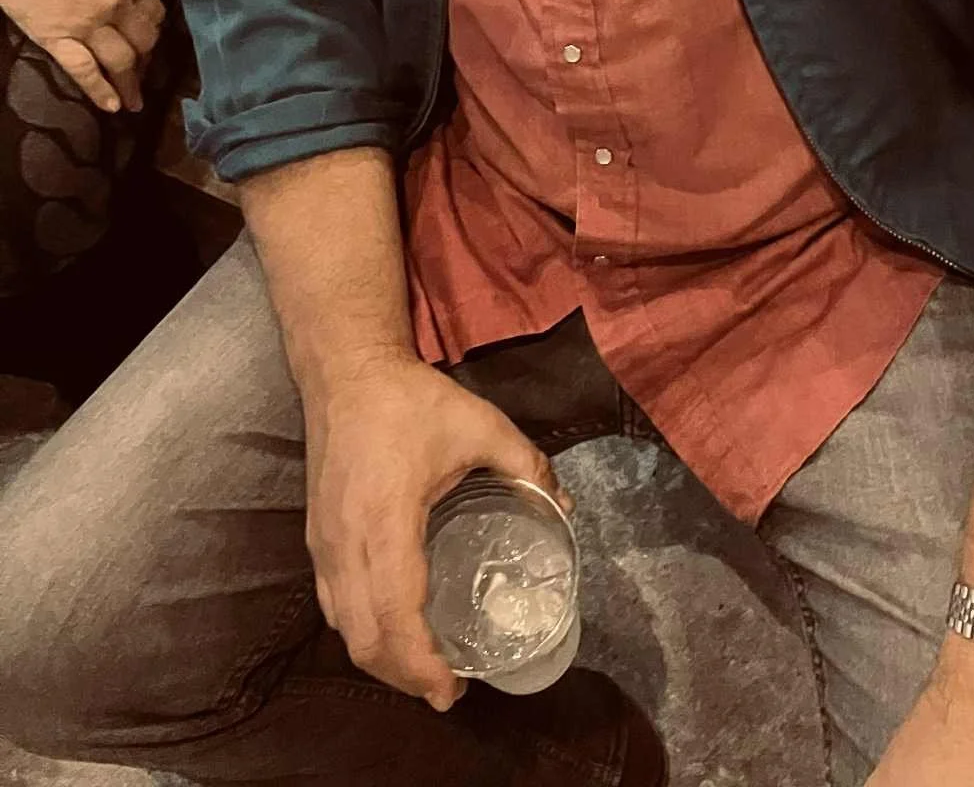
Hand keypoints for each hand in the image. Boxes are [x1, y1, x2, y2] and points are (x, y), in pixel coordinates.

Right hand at [0, 0, 163, 113]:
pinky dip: (100, 91)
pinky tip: (112, 107)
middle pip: (143, 40)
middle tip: (146, 70)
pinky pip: (84, 71)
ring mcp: (86, 25)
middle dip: (148, 58)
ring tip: (136, 102)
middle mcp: (114, 5)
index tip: (153, 36)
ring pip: (121, 61)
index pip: (154, 10)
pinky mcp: (56, 38)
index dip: (155, 26)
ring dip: (131, 84)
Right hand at [304, 351, 571, 710]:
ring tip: (422, 670)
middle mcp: (347, 545)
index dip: (421, 663)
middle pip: (365, 639)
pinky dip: (360, 632)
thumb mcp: (479, 424)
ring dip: (379, 659)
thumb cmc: (410, 401)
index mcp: (387, 523)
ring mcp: (325, 545)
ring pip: (344, 627)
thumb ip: (525, 463)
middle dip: (403, 677)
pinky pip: (333, 604)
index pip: (396, 616)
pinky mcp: (316, 538)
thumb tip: (565, 503)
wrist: (347, 373)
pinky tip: (389, 631)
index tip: (452, 689)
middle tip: (445, 692)